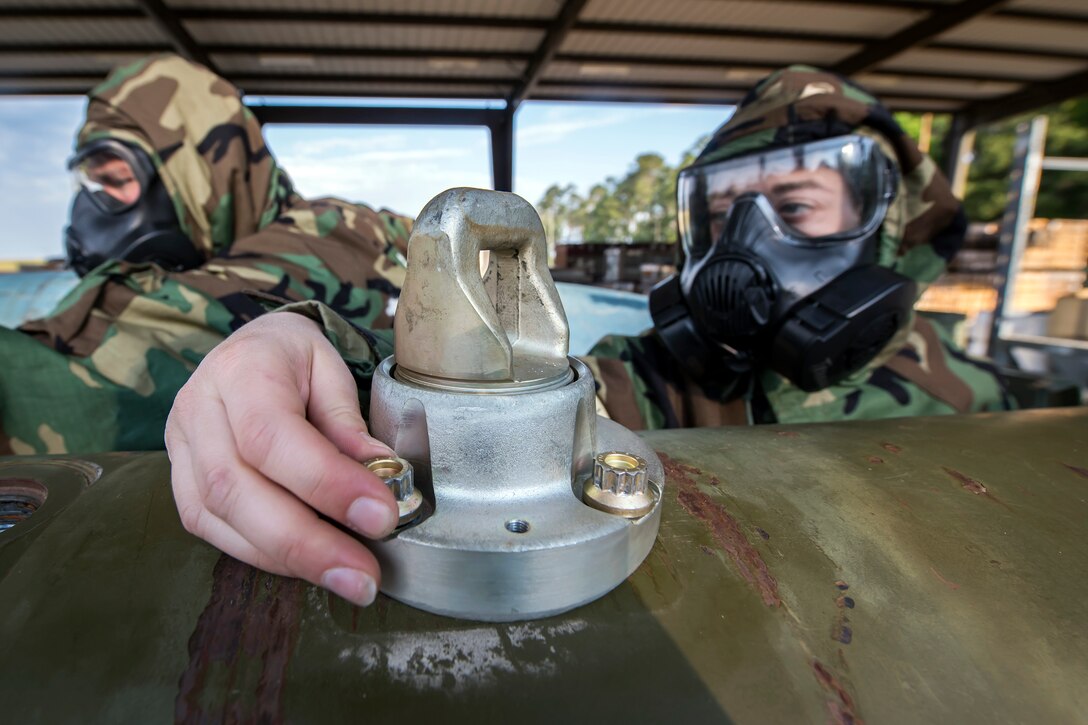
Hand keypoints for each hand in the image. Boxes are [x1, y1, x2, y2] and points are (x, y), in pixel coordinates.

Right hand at [165, 312, 397, 605]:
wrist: (251, 349)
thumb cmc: (297, 360)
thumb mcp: (333, 370)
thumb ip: (349, 424)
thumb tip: (379, 478)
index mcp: (241, 368)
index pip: (273, 435)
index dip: (326, 482)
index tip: (380, 515)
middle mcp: (197, 408)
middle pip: (236, 487)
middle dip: (306, 541)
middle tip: (363, 574)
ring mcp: (180, 447)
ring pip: (218, 516)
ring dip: (287, 558)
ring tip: (347, 578)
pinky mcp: (179, 481)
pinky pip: (211, 529)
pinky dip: (262, 554)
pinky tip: (307, 565)